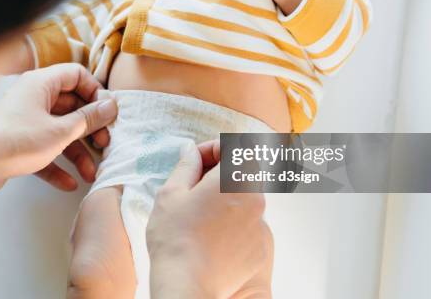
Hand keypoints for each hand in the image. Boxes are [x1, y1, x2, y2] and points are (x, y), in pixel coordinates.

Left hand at [0, 64, 117, 200]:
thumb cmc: (18, 140)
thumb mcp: (62, 130)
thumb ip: (89, 118)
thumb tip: (110, 106)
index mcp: (42, 84)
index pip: (77, 75)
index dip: (95, 92)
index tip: (106, 112)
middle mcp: (34, 97)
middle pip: (72, 107)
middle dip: (90, 129)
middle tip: (104, 144)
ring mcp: (27, 120)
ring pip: (60, 131)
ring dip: (77, 153)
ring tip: (90, 173)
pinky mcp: (20, 141)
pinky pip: (46, 149)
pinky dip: (58, 164)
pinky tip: (69, 183)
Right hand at [147, 140, 273, 298]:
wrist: (187, 285)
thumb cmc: (175, 237)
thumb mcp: (171, 192)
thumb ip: (186, 165)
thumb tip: (192, 152)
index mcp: (235, 178)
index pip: (234, 146)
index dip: (212, 148)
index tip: (194, 160)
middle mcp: (255, 198)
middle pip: (242, 172)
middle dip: (218, 172)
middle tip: (192, 186)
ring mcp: (260, 225)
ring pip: (244, 200)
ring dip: (224, 198)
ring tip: (197, 214)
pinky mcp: (259, 248)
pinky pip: (246, 225)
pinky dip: (231, 224)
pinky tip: (208, 235)